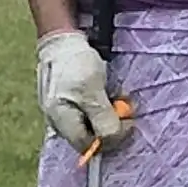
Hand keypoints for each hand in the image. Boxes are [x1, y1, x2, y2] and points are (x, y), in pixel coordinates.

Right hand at [36, 31, 132, 150]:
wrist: (62, 39)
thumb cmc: (74, 64)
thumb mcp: (92, 92)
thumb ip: (102, 119)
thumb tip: (111, 140)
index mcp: (61, 121)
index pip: (87, 146)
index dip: (110, 139)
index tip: (127, 122)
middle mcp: (60, 121)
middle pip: (91, 136)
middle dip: (112, 122)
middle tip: (124, 106)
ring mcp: (65, 112)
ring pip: (93, 123)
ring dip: (110, 112)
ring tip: (118, 95)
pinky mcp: (72, 101)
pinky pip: (91, 111)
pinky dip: (104, 104)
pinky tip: (110, 91)